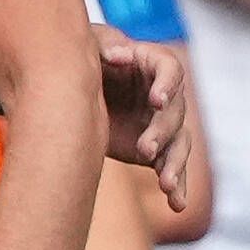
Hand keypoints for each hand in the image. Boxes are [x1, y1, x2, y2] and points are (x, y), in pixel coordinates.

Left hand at [92, 27, 191, 212]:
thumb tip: (118, 54)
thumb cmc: (81, 58)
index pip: (170, 70)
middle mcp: (163, 95)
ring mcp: (161, 124)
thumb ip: (103, 45)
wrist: (71, 90)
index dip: (167, 84)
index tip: (157, 99)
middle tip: (145, 148)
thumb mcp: (86, 45)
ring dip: (176, 165)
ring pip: (178, 144)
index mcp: (151, 63)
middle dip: (162, 132)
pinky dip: (177, 186)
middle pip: (174, 113)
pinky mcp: (155, 149)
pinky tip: (177, 204)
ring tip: (166, 185)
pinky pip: (170, 167)